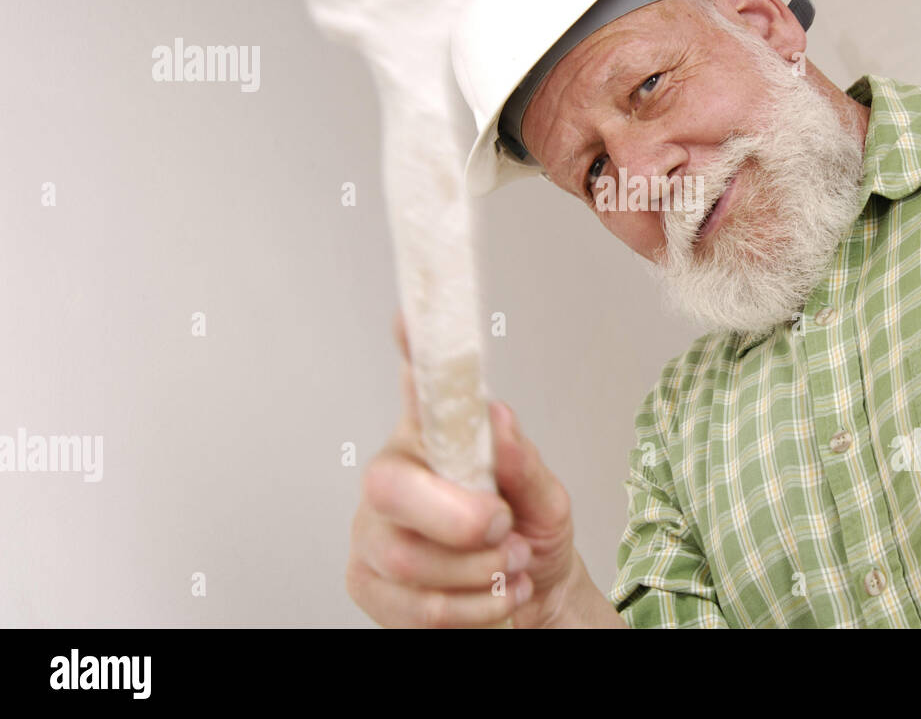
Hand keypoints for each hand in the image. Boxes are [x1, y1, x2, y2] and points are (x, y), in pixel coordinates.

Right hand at [344, 310, 578, 627]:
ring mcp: (373, 529)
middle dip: (459, 519)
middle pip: (390, 486)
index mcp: (435, 437)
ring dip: (476, 570)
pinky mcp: (368, 581)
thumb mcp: (548, 498)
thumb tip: (497, 420)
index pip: (418, 383)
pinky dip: (468, 608)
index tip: (408, 315)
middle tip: (505, 527)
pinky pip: (413, 604)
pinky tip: (492, 596)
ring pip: (406, 556)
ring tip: (510, 564)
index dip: (410, 348)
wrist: (534, 601)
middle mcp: (395, 474)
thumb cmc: (533, 534)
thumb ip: (524, 464)